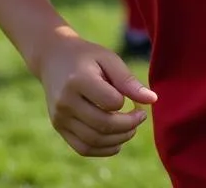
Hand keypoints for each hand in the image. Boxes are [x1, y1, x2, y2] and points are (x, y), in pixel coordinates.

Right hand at [36, 34, 156, 156]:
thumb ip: (128, 80)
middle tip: (140, 117)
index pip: (111, 102)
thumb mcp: (108, 59)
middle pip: (103, 125)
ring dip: (119, 140)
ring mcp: (60, 117)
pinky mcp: (59, 127)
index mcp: (78, 80)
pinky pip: (83, 148)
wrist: (53, 57)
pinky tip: (117, 140)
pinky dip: (103, 149)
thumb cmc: (87, 56)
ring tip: (131, 128)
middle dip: (128, 126)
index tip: (135, 98)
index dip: (126, 103)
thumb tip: (152, 100)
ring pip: (94, 141)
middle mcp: (66, 101)